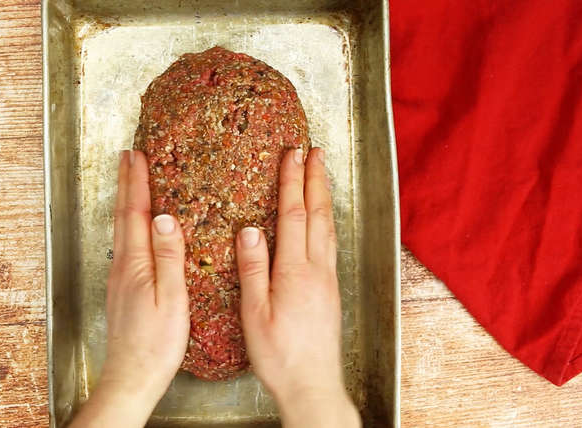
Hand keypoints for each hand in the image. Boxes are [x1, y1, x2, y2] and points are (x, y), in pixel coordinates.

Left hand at [70, 150, 188, 427]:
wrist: (131, 377)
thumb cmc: (157, 344)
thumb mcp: (172, 299)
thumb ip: (168, 257)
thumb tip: (164, 218)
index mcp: (136, 265)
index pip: (135, 214)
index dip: (136, 183)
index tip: (137, 156)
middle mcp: (122, 267)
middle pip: (122, 216)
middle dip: (125, 183)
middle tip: (127, 157)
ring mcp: (120, 278)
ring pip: (121, 229)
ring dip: (124, 201)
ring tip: (130, 182)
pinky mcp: (122, 289)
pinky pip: (125, 244)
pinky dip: (128, 223)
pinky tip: (135, 227)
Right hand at [235, 148, 360, 427]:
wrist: (313, 384)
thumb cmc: (279, 355)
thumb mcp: (254, 314)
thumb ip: (253, 269)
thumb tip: (249, 230)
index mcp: (294, 272)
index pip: (294, 215)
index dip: (292, 182)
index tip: (292, 155)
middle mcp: (317, 269)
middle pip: (318, 214)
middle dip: (315, 179)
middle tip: (315, 152)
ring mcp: (328, 279)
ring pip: (328, 227)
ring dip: (324, 196)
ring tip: (321, 174)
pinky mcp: (332, 290)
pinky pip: (331, 243)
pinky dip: (327, 220)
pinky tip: (323, 219)